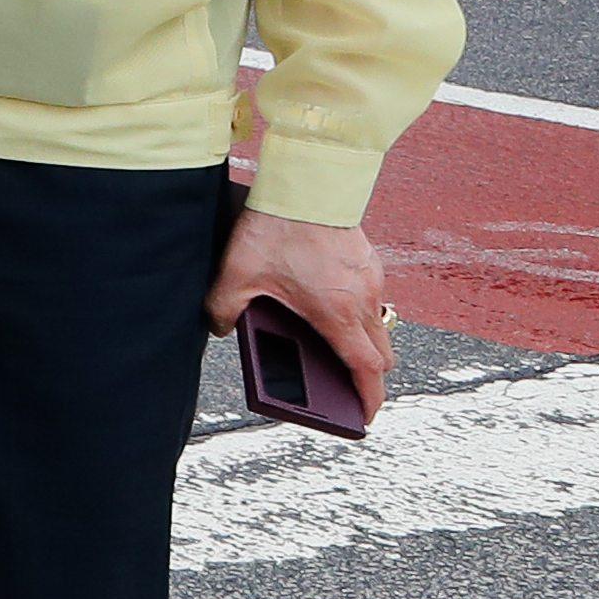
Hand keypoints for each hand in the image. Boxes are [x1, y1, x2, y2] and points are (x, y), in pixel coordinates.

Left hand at [212, 207, 400, 418]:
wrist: (306, 182)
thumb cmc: (276, 227)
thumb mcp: (236, 275)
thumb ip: (222, 308)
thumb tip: (218, 328)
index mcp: (337, 313)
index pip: (365, 369)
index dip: (368, 398)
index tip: (366, 416)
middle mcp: (362, 299)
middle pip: (380, 353)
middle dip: (367, 376)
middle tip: (348, 388)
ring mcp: (371, 278)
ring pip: (377, 325)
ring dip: (365, 343)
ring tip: (334, 348)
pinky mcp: (369, 259)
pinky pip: (371, 297)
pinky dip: (358, 312)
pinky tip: (329, 305)